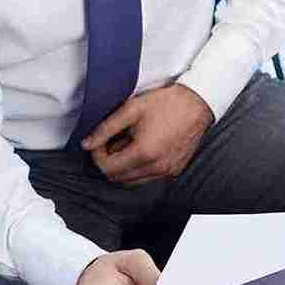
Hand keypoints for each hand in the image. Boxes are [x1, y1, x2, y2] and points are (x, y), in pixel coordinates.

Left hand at [85, 84, 214, 185]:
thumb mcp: (131, 110)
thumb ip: (105, 128)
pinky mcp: (174, 170)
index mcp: (144, 153)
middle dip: (109, 162)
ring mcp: (167, 172)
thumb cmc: (166, 103)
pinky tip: (142, 148)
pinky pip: (148, 177)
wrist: (197, 103)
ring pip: (133, 181)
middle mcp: (157, 168)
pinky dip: (139, 168)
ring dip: (123, 166)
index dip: (97, 156)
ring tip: (127, 143)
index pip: (108, 169)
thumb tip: (86, 144)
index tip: (99, 142)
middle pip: (118, 178)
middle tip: (111, 142)